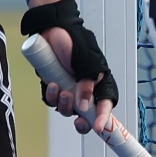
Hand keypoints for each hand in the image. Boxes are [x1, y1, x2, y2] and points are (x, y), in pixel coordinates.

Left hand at [22, 0, 118, 136]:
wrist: (52, 29)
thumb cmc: (75, 42)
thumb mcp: (87, 63)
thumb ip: (87, 85)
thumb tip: (85, 106)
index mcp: (99, 83)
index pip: (104, 105)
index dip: (104, 118)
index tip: (99, 127)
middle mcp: (84, 88)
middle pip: (86, 114)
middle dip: (82, 121)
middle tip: (79, 121)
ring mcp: (68, 88)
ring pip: (67, 109)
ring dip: (64, 105)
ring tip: (61, 91)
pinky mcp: (53, 85)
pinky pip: (51, 99)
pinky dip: (51, 95)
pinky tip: (51, 84)